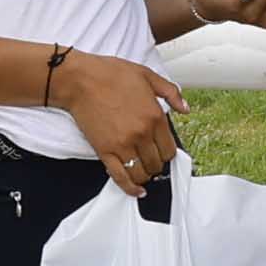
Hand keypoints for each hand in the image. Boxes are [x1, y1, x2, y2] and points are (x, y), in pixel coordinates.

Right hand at [60, 53, 182, 194]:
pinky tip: (136, 190)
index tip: (162, 151)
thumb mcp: (147, 76)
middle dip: (156, 164)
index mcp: (155, 116)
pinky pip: (121, 177)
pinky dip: (130, 188)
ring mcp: (123, 145)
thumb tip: (185, 108)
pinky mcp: (105, 151)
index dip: (167, 152)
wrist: (80, 80)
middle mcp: (142, 133)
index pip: (170, 149)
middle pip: (157, 163)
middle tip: (151, 159)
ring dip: (144, 175)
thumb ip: (171, 92)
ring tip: (142, 170)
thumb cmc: (109, 75)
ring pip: (142, 173)